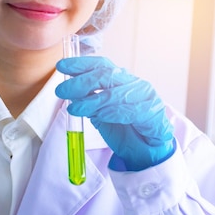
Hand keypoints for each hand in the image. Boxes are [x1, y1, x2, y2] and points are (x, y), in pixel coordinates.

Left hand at [56, 56, 174, 170]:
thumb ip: (88, 101)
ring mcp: (145, 96)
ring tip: (74, 108)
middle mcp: (134, 83)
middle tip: (62, 90)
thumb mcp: (100, 113)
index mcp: (121, 79)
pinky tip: (99, 115)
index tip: (61, 66)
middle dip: (81, 82)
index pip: (101, 65)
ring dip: (92, 101)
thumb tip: (69, 90)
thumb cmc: (124, 128)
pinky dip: (113, 112)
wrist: (148, 150)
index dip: (81, 64)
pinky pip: (131, 111)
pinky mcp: (153, 112)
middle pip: (106, 76)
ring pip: (115, 93)